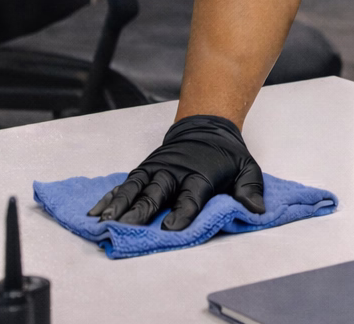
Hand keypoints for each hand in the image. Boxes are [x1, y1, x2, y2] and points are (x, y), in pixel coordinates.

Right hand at [86, 115, 264, 229]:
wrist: (207, 125)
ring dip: (119, 204)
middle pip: (156, 193)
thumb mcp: (247, 168)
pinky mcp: (145, 169)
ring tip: (103, 221)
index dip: (181, 212)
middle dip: (141, 211)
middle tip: (126, 227)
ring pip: (135, 187)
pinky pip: (125, 184)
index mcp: (200, 175)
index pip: (190, 196)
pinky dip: (110, 197)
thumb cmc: (226, 154)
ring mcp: (157, 169)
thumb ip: (250, 189)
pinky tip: (96, 211)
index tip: (171, 229)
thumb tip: (256, 210)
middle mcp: (174, 172)